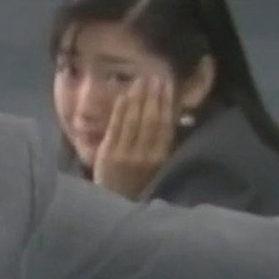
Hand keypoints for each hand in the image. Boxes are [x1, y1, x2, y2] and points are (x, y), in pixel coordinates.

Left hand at [92, 76, 174, 199]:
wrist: (114, 203)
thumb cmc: (136, 181)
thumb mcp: (155, 164)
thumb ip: (161, 142)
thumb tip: (170, 113)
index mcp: (161, 156)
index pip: (166, 124)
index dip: (168, 102)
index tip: (169, 83)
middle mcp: (146, 154)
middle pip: (151, 119)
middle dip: (154, 95)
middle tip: (155, 75)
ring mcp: (126, 154)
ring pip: (134, 121)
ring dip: (138, 98)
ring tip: (141, 80)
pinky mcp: (108, 154)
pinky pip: (116, 128)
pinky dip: (120, 111)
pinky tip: (124, 96)